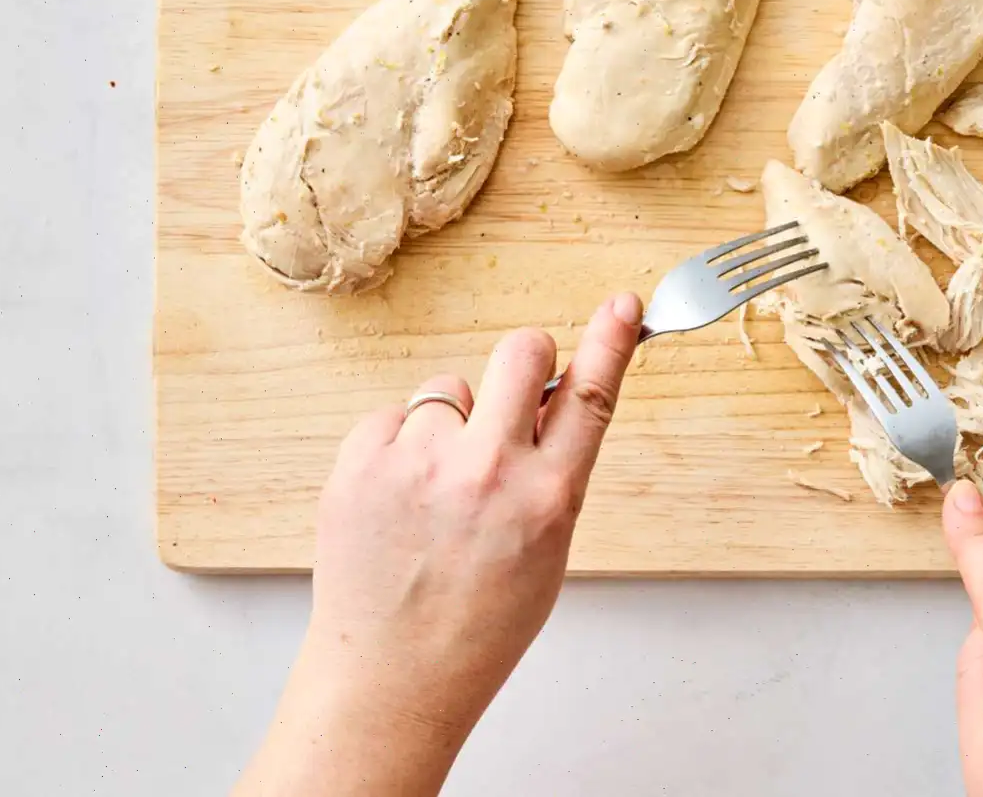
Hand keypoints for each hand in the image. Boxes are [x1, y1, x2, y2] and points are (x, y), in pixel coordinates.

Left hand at [234, 293, 643, 796]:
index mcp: (548, 498)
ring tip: (434, 491)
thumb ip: (553, 473)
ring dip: (450, 423)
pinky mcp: (361, 463)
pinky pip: (393, 416)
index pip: (592, 396)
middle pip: (520, 353)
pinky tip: (398, 498)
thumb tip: (552, 404)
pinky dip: (399, 446)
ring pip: (448, 389)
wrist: (390, 678)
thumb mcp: (548, 551)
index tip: (622, 303)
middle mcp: (487, 471)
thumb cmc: (476, 626)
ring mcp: (419, 463)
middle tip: (510, 399)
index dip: (612, 340)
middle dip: (524, 362)